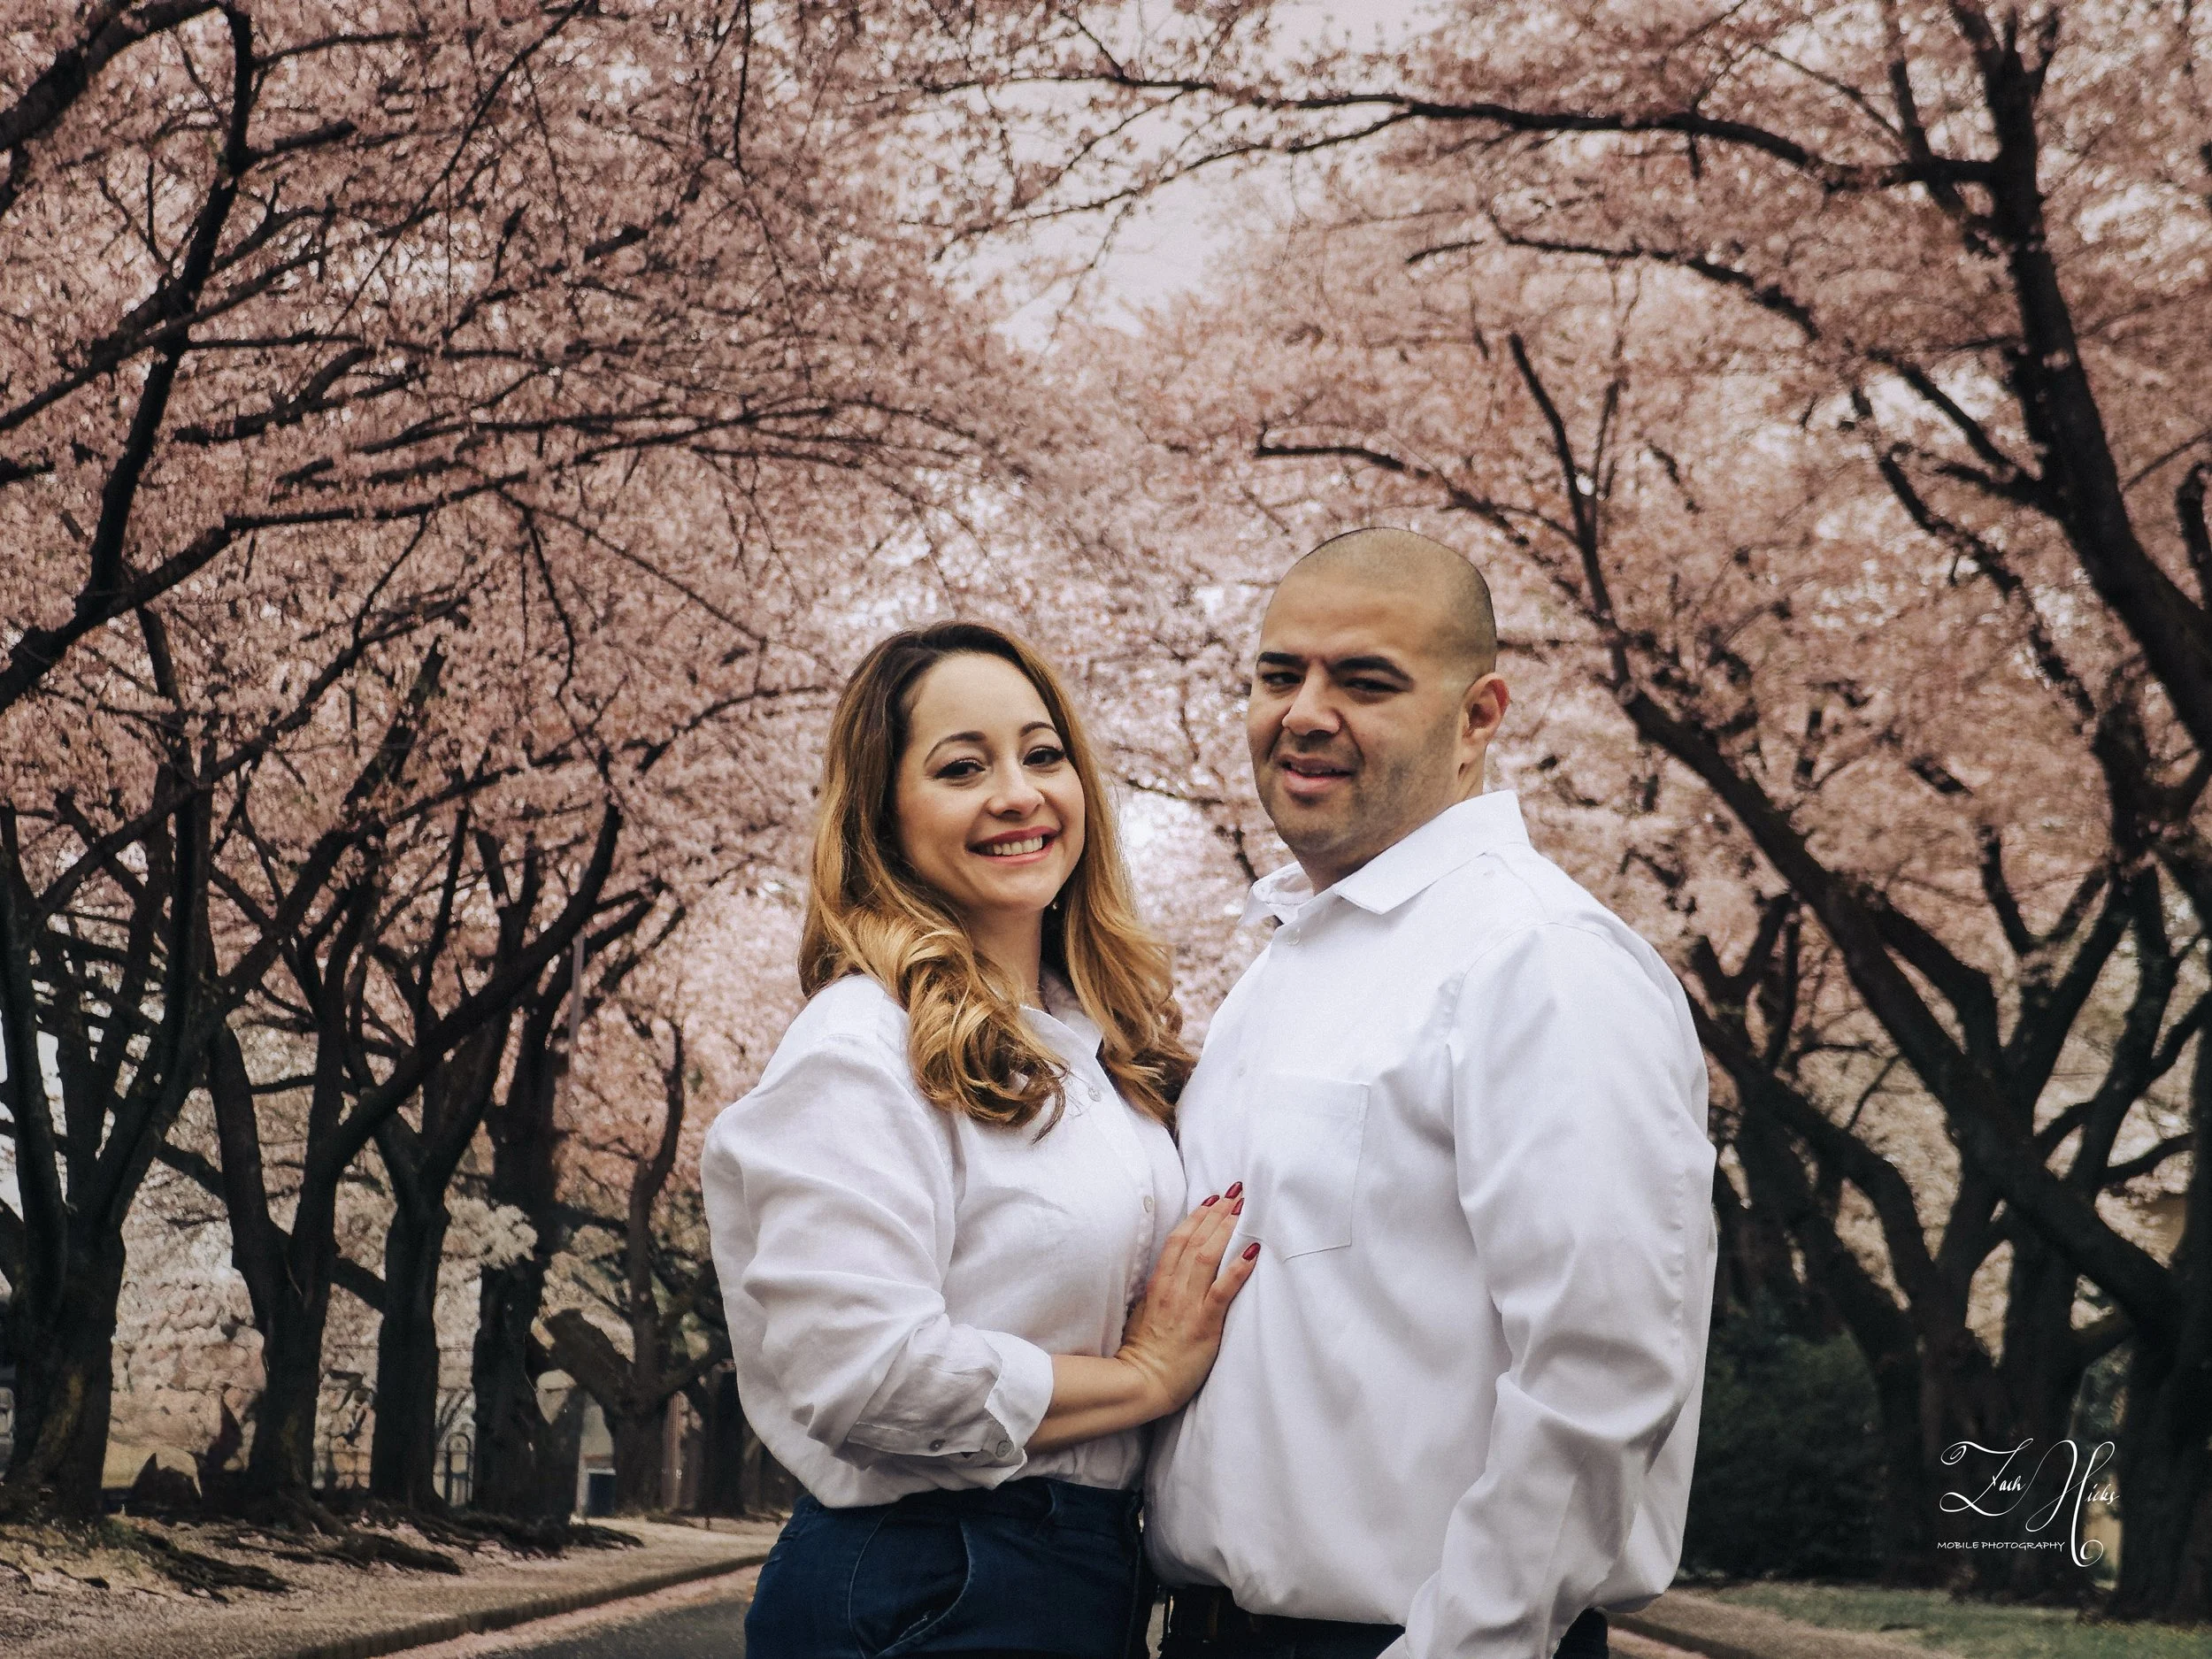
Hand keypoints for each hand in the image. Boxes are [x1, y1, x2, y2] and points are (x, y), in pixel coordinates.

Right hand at [1114, 1185, 1258, 1415]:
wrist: (1141, 1382)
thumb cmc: (1145, 1352)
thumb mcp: (1144, 1313)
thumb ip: (1158, 1292)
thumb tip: (1169, 1276)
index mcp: (1158, 1284)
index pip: (1178, 1240)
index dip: (1196, 1216)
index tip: (1212, 1198)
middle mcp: (1172, 1288)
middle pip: (1195, 1240)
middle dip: (1216, 1213)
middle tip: (1235, 1192)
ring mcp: (1187, 1304)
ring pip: (1207, 1256)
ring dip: (1226, 1229)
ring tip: (1242, 1209)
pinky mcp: (1204, 1323)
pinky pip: (1222, 1290)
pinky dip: (1238, 1268)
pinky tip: (1253, 1251)